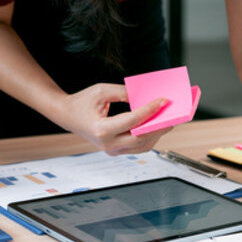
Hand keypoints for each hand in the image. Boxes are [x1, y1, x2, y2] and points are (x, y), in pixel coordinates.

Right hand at [51, 84, 172, 154]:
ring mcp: (111, 150)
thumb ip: (124, 93)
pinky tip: (158, 126)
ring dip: (158, 134)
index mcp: (101, 129)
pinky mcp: (115, 150)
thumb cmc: (82, 102)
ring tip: (170, 120)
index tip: (163, 101)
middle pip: (141, 138)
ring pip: (142, 146)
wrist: (67, 116)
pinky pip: (138, 147)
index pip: (132, 121)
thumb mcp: (101, 91)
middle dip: (160, 126)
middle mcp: (107, 144)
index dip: (150, 111)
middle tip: (174, 114)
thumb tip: (146, 97)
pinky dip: (150, 137)